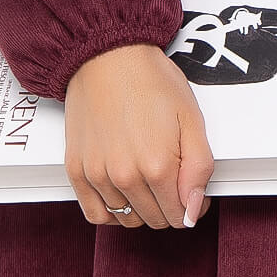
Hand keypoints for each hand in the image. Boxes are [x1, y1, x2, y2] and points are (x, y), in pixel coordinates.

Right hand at [64, 41, 213, 228]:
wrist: (108, 56)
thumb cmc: (151, 81)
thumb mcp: (192, 119)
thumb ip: (199, 169)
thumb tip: (194, 210)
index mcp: (158, 166)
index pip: (180, 216)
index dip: (192, 205)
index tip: (191, 188)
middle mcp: (125, 177)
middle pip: (156, 220)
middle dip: (169, 206)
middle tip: (171, 178)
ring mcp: (97, 175)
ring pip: (128, 219)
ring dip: (143, 209)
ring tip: (147, 181)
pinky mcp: (77, 170)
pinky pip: (95, 214)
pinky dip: (112, 212)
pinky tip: (122, 194)